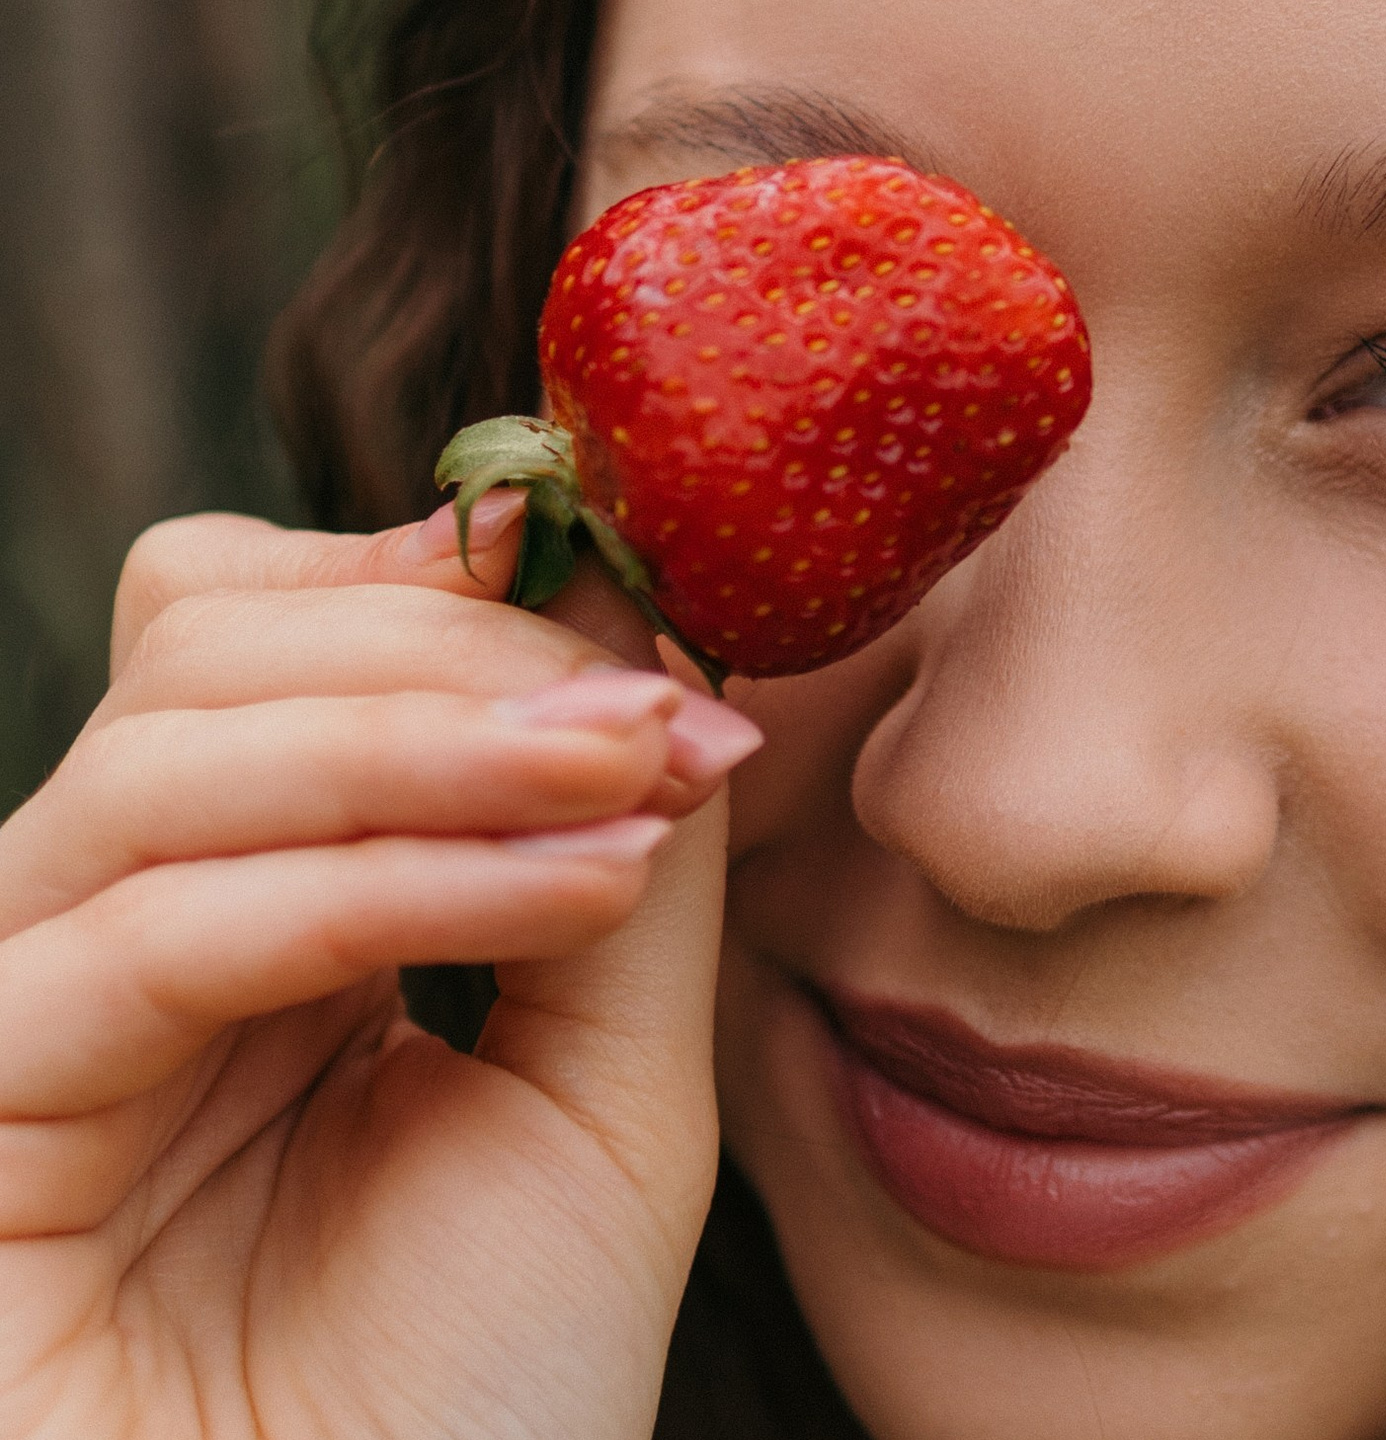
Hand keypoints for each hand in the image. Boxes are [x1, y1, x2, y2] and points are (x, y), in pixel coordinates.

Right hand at [0, 496, 759, 1438]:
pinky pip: (157, 935)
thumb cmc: (500, 1383)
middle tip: (662, 709)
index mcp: (263, 908)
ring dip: (438, 743)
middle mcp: (123, 936)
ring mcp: (27, 1021)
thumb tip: (637, 625)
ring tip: (641, 776)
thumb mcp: (610, 1083)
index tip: (642, 601)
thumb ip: (613, 858)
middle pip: (204, 652)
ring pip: (172, 764)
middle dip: (452, 654)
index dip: (437, 589)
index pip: (272, 639)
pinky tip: (578, 888)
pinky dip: (386, 884)